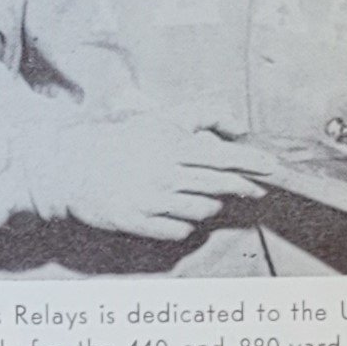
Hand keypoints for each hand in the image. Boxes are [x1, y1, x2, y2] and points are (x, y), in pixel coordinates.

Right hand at [60, 118, 265, 240]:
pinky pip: (180, 230)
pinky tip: (177, 212)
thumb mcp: (160, 118)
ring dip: (210, 203)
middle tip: (257, 188)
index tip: (274, 168)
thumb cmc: (123, 140)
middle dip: (243, 186)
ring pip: (203, 209)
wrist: (72, 165)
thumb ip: (203, 115)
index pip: (222, 156)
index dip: (251, 162)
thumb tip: (239, 126)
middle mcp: (164, 174)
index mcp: (170, 146)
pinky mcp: (138, 222)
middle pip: (219, 185)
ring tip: (199, 194)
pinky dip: (185, 223)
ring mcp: (151, 201)